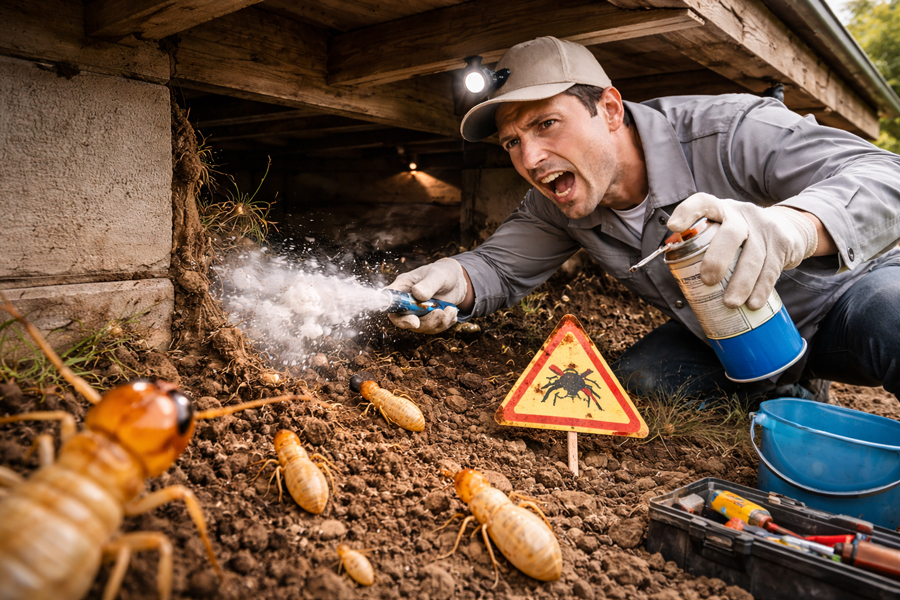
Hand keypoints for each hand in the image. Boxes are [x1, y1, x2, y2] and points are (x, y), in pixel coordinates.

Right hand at [386, 258, 467, 333]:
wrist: (456, 281)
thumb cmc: (442, 273)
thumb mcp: (436, 275)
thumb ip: (427, 284)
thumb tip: (417, 294)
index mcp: (402, 288)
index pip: (390, 303)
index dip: (394, 314)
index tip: (413, 320)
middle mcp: (406, 303)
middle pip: (403, 320)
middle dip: (422, 323)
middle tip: (439, 313)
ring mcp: (416, 313)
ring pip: (420, 327)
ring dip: (437, 322)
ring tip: (450, 309)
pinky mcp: (427, 320)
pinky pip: (433, 329)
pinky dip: (445, 323)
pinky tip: (452, 311)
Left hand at [667, 193, 816, 309]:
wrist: (788, 227)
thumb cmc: (742, 233)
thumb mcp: (723, 228)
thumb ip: (703, 241)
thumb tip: (677, 269)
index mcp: (721, 209)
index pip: (703, 203)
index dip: (687, 212)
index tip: (674, 227)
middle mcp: (743, 214)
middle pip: (731, 234)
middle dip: (718, 259)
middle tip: (707, 281)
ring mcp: (765, 228)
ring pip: (753, 257)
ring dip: (741, 283)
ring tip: (730, 303)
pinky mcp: (782, 244)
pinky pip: (771, 270)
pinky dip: (761, 289)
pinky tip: (753, 304)